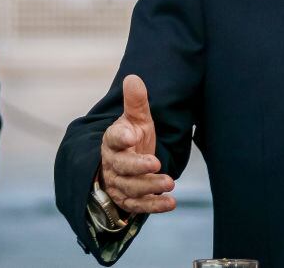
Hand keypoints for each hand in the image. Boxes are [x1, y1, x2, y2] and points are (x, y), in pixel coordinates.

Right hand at [99, 75, 176, 214]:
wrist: (126, 163)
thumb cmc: (133, 138)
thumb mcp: (137, 119)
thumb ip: (136, 102)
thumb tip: (133, 77)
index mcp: (113, 141)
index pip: (113, 138)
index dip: (121, 137)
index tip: (131, 135)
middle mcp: (113, 163)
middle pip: (121, 167)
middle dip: (138, 166)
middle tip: (156, 163)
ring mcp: (119, 183)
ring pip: (130, 188)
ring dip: (149, 187)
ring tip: (170, 183)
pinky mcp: (128, 199)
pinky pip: (138, 205)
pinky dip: (154, 206)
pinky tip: (171, 203)